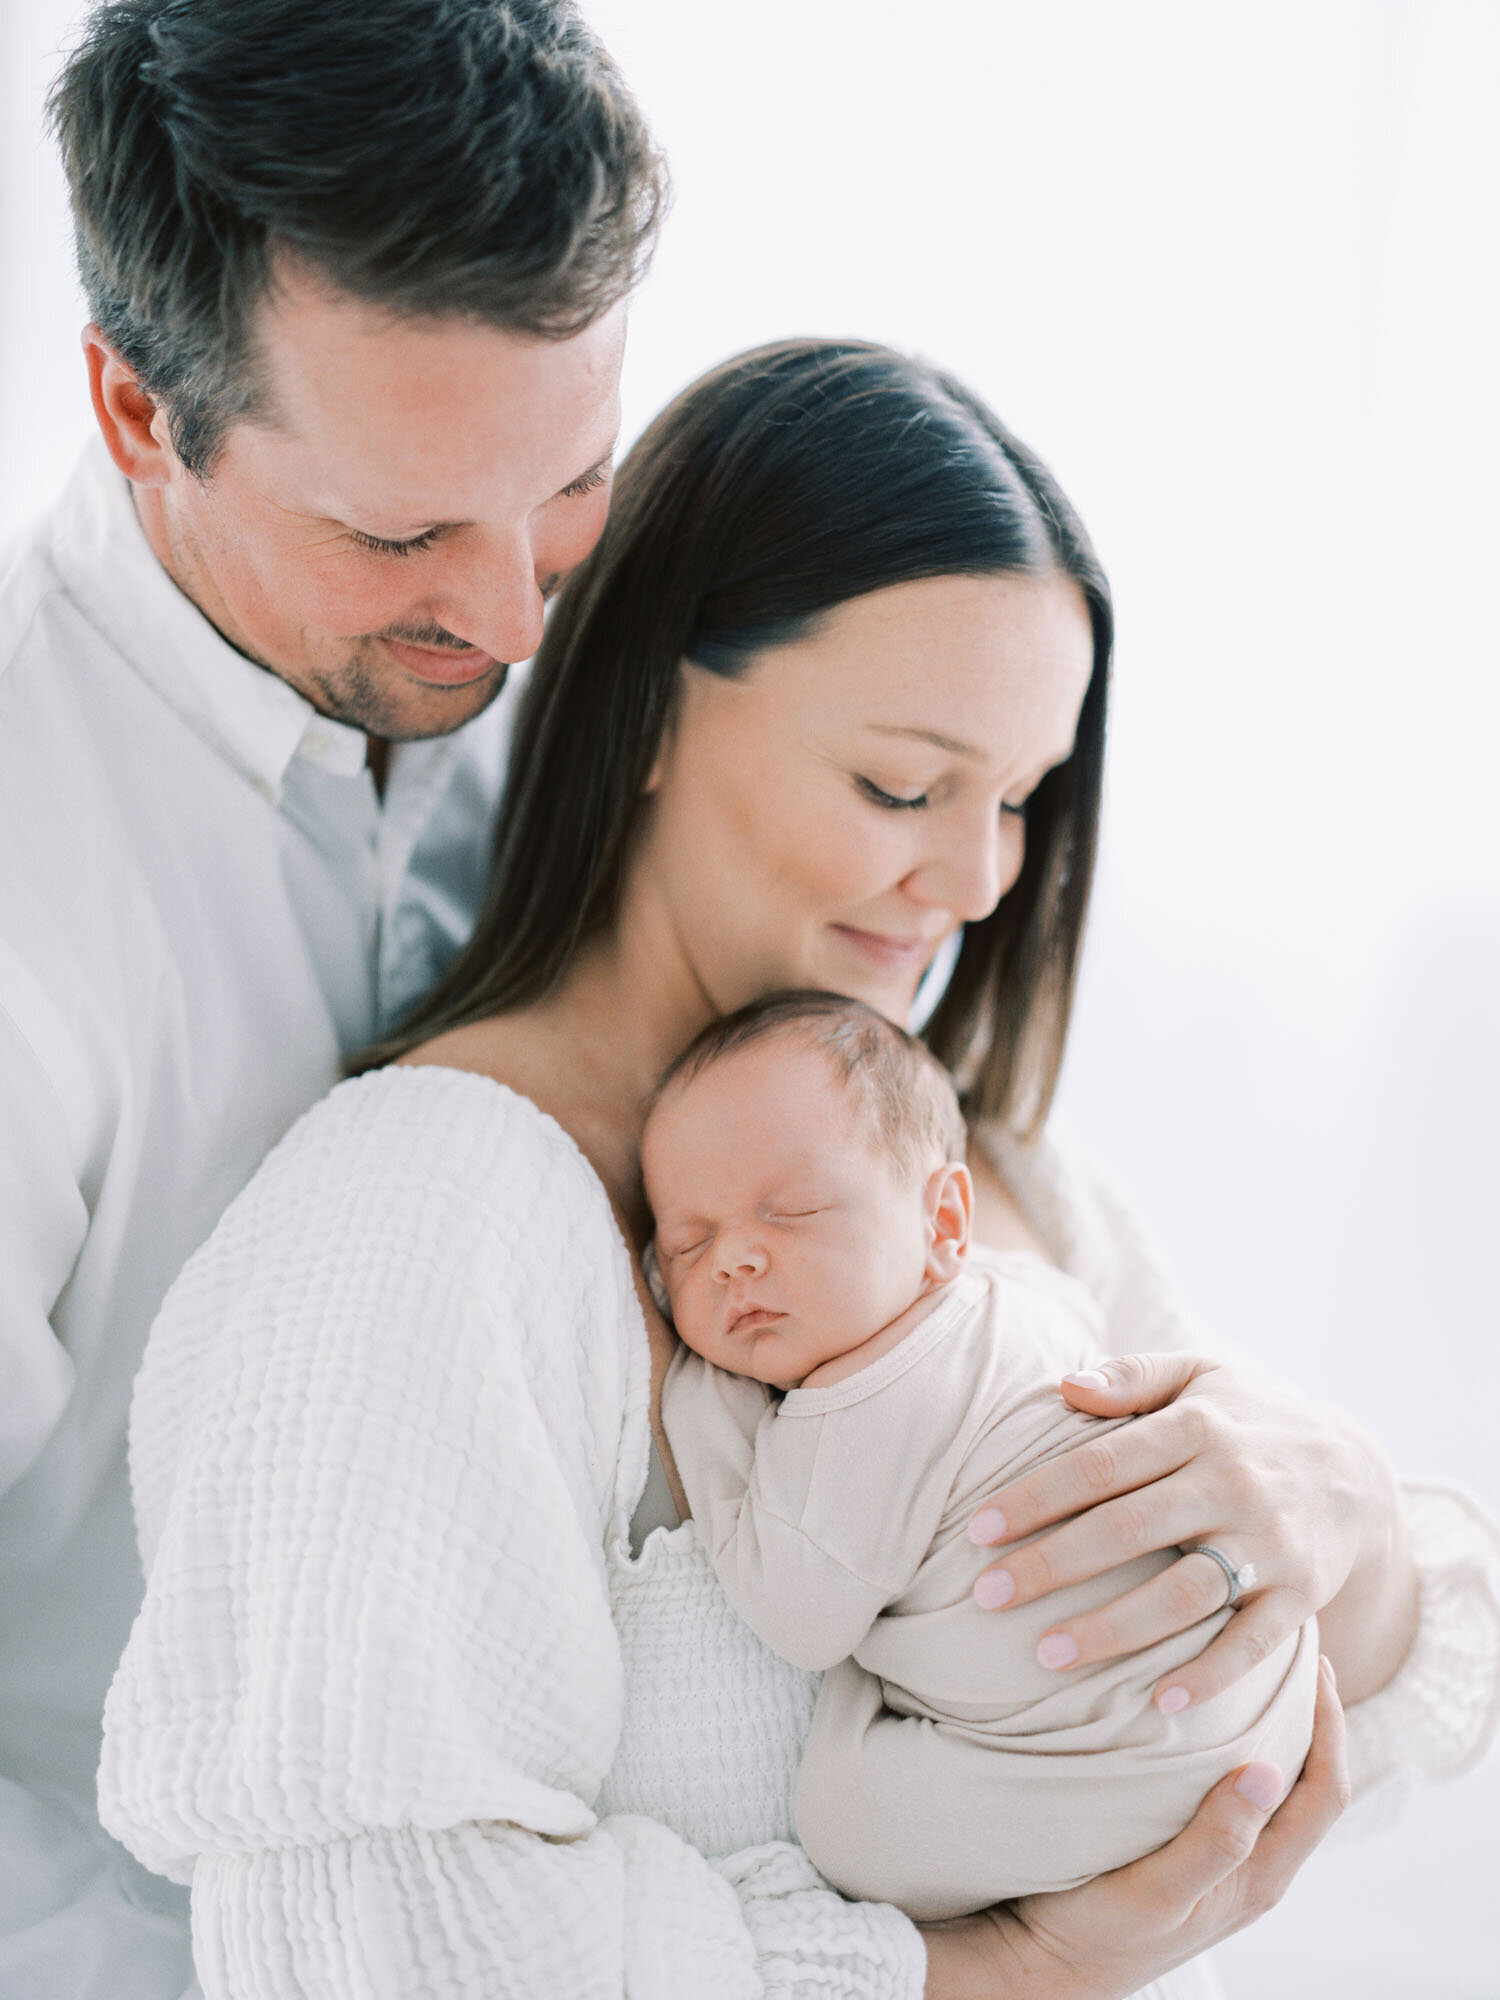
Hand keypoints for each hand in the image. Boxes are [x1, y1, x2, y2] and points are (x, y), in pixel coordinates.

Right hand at [922, 1655, 1348, 1999]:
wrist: (1047, 1966)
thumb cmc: (1100, 1933)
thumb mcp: (1158, 1893)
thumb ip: (1215, 1842)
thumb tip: (1268, 1774)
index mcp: (1260, 1876)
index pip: (1325, 1792)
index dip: (1333, 1727)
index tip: (1317, 1663)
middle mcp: (1254, 1866)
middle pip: (1311, 1783)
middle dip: (1314, 1714)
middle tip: (1292, 1648)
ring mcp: (1225, 1861)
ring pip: (1274, 1783)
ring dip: (1277, 1725)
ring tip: (1255, 1664)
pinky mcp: (1192, 1851)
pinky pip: (1234, 1789)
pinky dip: (1236, 1740)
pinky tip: (1204, 1709)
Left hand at [969, 1353, 1417, 1710]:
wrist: (1352, 1470)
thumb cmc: (1246, 1420)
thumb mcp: (1198, 1375)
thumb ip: (1131, 1378)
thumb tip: (1064, 1385)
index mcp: (1196, 1427)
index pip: (1101, 1463)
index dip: (1036, 1495)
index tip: (977, 1529)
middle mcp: (1232, 1483)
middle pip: (1130, 1528)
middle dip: (1053, 1564)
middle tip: (987, 1595)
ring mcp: (1269, 1543)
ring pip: (1184, 1592)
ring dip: (1114, 1628)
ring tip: (1047, 1654)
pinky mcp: (1301, 1594)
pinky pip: (1254, 1642)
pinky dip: (1210, 1674)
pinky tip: (1158, 1703)